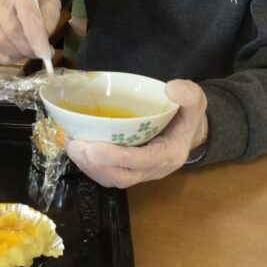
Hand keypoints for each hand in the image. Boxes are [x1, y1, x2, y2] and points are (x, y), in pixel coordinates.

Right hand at [0, 0, 60, 63]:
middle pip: (11, 29)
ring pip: (0, 42)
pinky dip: (9, 56)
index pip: (26, 13)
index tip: (45, 53)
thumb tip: (44, 39)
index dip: (37, 36)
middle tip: (40, 53)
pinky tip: (17, 52)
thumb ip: (49, 16)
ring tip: (29, 51)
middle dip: (28, 47)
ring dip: (19, 53)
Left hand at [65, 80, 207, 187]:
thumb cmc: (187, 115)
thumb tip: (170, 88)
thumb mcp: (196, 100)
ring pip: (111, 178)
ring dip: (88, 166)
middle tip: (74, 144)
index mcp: (169, 155)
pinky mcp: (129, 170)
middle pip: (121, 176)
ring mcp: (140, 173)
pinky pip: (107, 175)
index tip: (92, 147)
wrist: (188, 131)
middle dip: (95, 164)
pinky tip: (77, 148)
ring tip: (70, 145)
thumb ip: (189, 94)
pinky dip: (90, 165)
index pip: (140, 162)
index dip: (115, 157)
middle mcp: (153, 170)